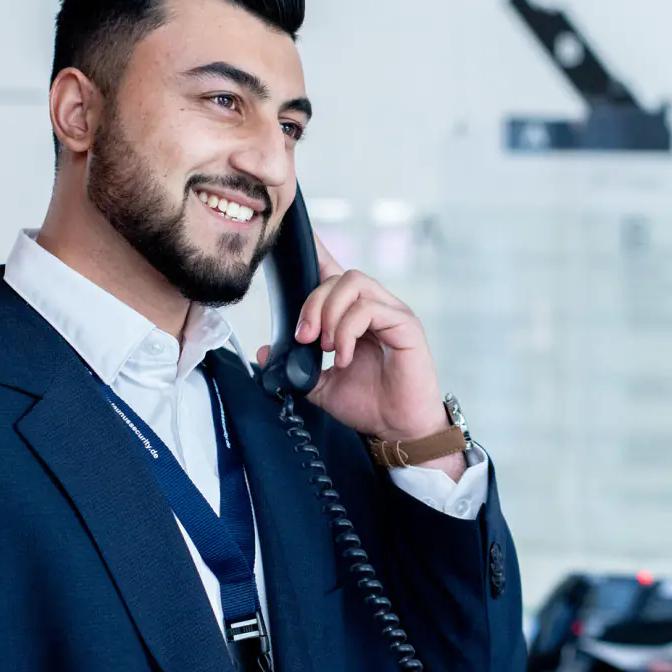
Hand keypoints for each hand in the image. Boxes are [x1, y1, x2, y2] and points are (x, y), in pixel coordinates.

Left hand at [255, 233, 448, 443]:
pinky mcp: (406, 324)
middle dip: (312, 303)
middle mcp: (376, 307)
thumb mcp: (321, 386)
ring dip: (329, 314)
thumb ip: (296, 368)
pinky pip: (369, 309)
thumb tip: (265, 352)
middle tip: (304, 338)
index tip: (297, 241)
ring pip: (354, 284)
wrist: (397, 430)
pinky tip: (344, 357)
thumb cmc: (369, 405)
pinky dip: (348, 331)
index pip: (335, 274)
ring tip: (326, 347)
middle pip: (339, 276)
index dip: (317, 253)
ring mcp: (392, 313)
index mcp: (356, 315)